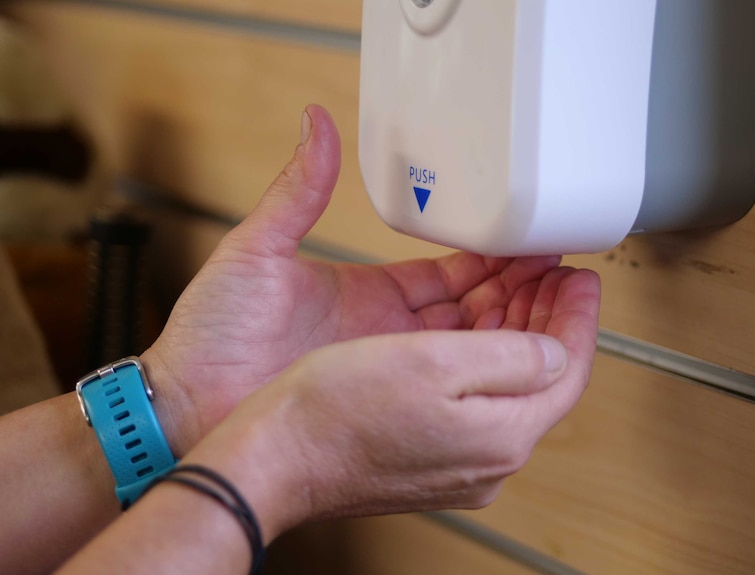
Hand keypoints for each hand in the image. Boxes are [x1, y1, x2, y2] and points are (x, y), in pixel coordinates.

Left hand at [144, 105, 562, 454]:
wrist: (191, 406)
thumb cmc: (213, 337)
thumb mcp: (258, 251)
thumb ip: (298, 191)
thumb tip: (314, 128)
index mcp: (371, 292)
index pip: (454, 270)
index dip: (497, 254)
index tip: (531, 237)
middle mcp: (390, 333)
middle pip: (477, 307)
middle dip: (523, 288)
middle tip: (563, 271)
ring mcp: (394, 369)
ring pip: (476, 345)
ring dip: (518, 323)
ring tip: (560, 301)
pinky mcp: (391, 400)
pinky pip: (453, 382)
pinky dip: (491, 363)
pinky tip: (523, 348)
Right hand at [184, 265, 600, 537]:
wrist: (269, 458)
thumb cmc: (335, 413)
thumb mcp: (435, 363)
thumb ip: (511, 354)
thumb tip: (555, 349)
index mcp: (500, 436)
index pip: (567, 369)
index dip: (579, 316)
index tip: (582, 277)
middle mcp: (486, 457)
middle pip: (536, 375)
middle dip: (546, 314)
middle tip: (551, 270)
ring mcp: (454, 456)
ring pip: (502, 380)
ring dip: (512, 326)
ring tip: (516, 279)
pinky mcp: (424, 448)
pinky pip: (470, 392)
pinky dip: (478, 348)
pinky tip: (470, 318)